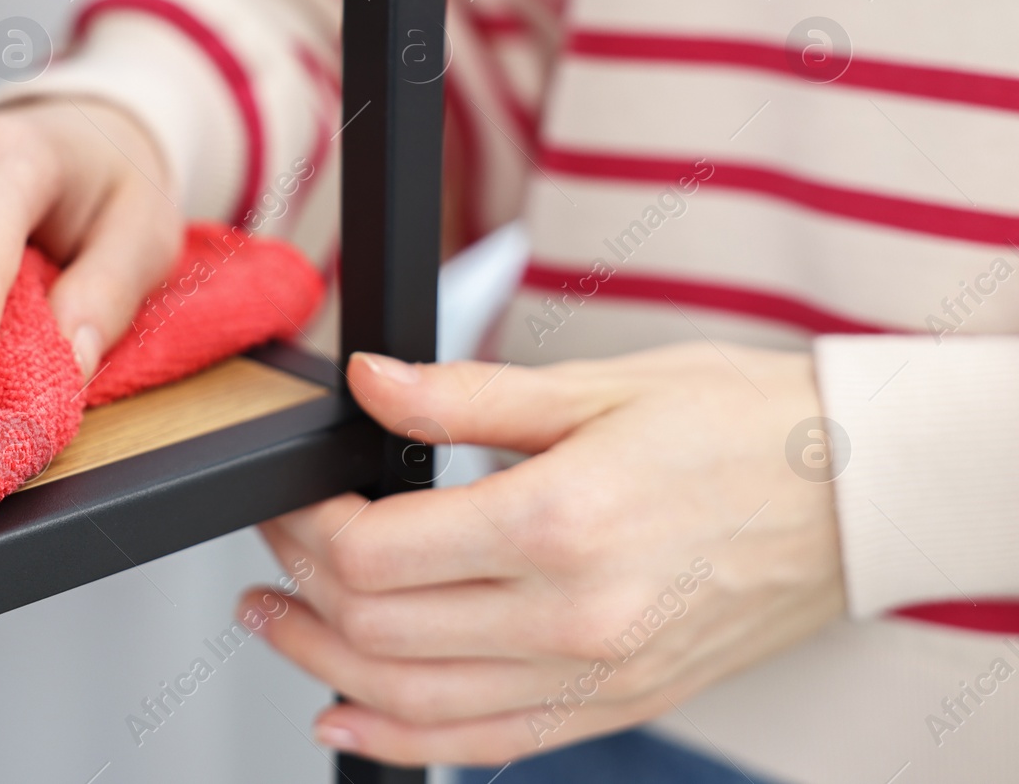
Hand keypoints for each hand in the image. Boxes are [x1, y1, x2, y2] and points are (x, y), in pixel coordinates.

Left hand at [244, 343, 843, 765]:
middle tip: (274, 549)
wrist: (854, 492)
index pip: (376, 554)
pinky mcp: (616, 701)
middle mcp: (573, 615)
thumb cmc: (740, 426)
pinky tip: (348, 713)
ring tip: (277, 624)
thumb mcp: (594, 386)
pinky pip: (487, 745)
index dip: (306, 528)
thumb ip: (463, 395)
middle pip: (380, 629)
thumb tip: (370, 383)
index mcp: (559, 522)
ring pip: (416, 702)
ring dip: (324, 666)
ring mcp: (597, 673)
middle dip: (302, 588)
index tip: (291, 501)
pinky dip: (404, 740)